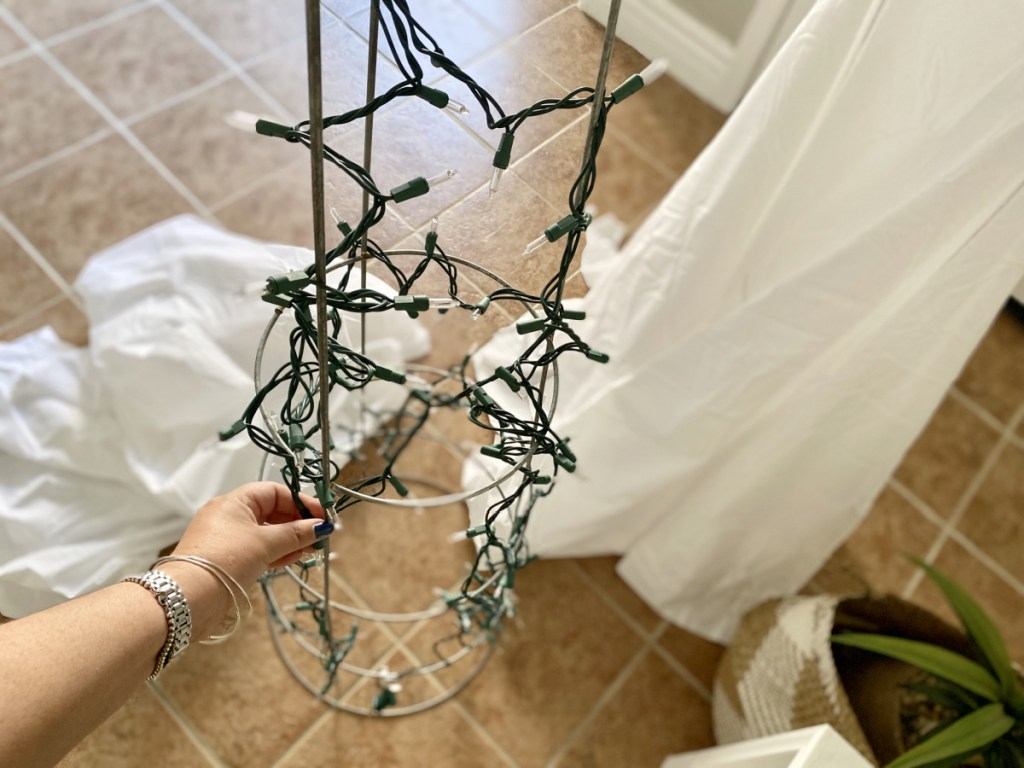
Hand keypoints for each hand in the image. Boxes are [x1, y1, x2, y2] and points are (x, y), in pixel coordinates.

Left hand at [172, 481, 332, 587]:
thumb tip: (322, 526)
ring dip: (289, 540)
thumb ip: (296, 534)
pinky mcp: (227, 559)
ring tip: (309, 550)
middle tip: (319, 536)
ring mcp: (227, 538)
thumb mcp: (265, 543)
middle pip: (271, 512)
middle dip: (297, 523)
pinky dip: (275, 553)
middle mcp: (229, 515)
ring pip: (266, 533)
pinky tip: (291, 560)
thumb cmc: (226, 560)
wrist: (188, 598)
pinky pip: (257, 549)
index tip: (321, 516)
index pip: (274, 492)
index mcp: (234, 502)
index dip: (300, 502)